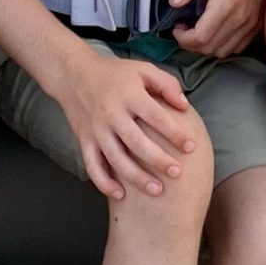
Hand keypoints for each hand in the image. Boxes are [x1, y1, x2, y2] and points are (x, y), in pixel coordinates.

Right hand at [56, 50, 197, 201]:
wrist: (74, 74)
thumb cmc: (115, 73)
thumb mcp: (143, 69)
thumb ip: (166, 84)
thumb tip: (185, 106)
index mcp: (129, 95)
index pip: (155, 116)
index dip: (174, 133)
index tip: (191, 147)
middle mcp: (112, 114)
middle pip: (136, 142)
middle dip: (158, 160)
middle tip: (178, 173)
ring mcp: (97, 130)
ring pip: (116, 159)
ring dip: (136, 177)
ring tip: (157, 190)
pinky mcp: (84, 141)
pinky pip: (93, 166)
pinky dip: (104, 183)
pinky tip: (121, 195)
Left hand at [168, 0, 265, 59]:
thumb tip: (174, 3)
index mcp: (225, 6)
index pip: (201, 37)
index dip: (183, 38)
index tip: (176, 28)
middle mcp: (239, 20)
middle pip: (210, 48)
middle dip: (191, 44)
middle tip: (183, 29)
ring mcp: (250, 24)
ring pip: (223, 51)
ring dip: (206, 47)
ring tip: (198, 32)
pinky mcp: (257, 25)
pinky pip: (237, 47)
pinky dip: (223, 46)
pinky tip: (216, 32)